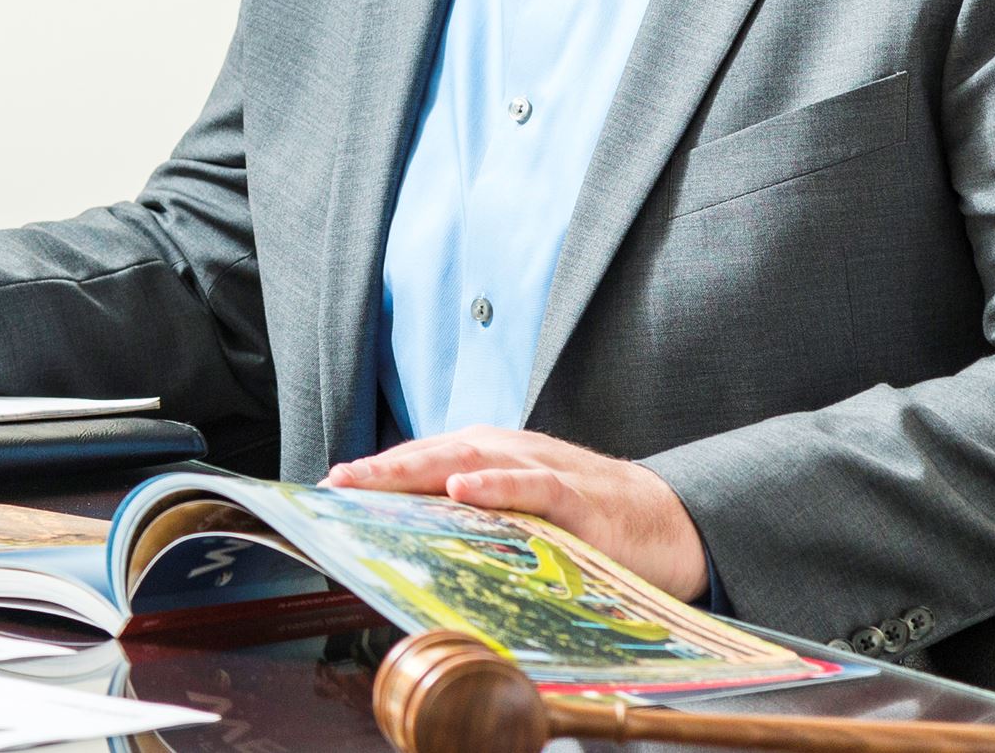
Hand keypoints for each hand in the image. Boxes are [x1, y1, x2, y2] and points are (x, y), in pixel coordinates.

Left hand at [322, 425, 708, 600]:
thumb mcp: (519, 516)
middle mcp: (507, 454)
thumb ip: (473, 520)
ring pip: (471, 460)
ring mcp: (541, 470)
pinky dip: (496, 485)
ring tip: (372, 480)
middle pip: (433, 455)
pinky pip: (531, 485)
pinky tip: (462, 491)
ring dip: (417, 468)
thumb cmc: (585, 521)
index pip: (421, 461)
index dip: (376, 473)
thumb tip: (412, 540)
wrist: (666, 521)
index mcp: (489, 459)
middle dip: (380, 468)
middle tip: (334, 483)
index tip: (327, 490)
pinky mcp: (575, 496)